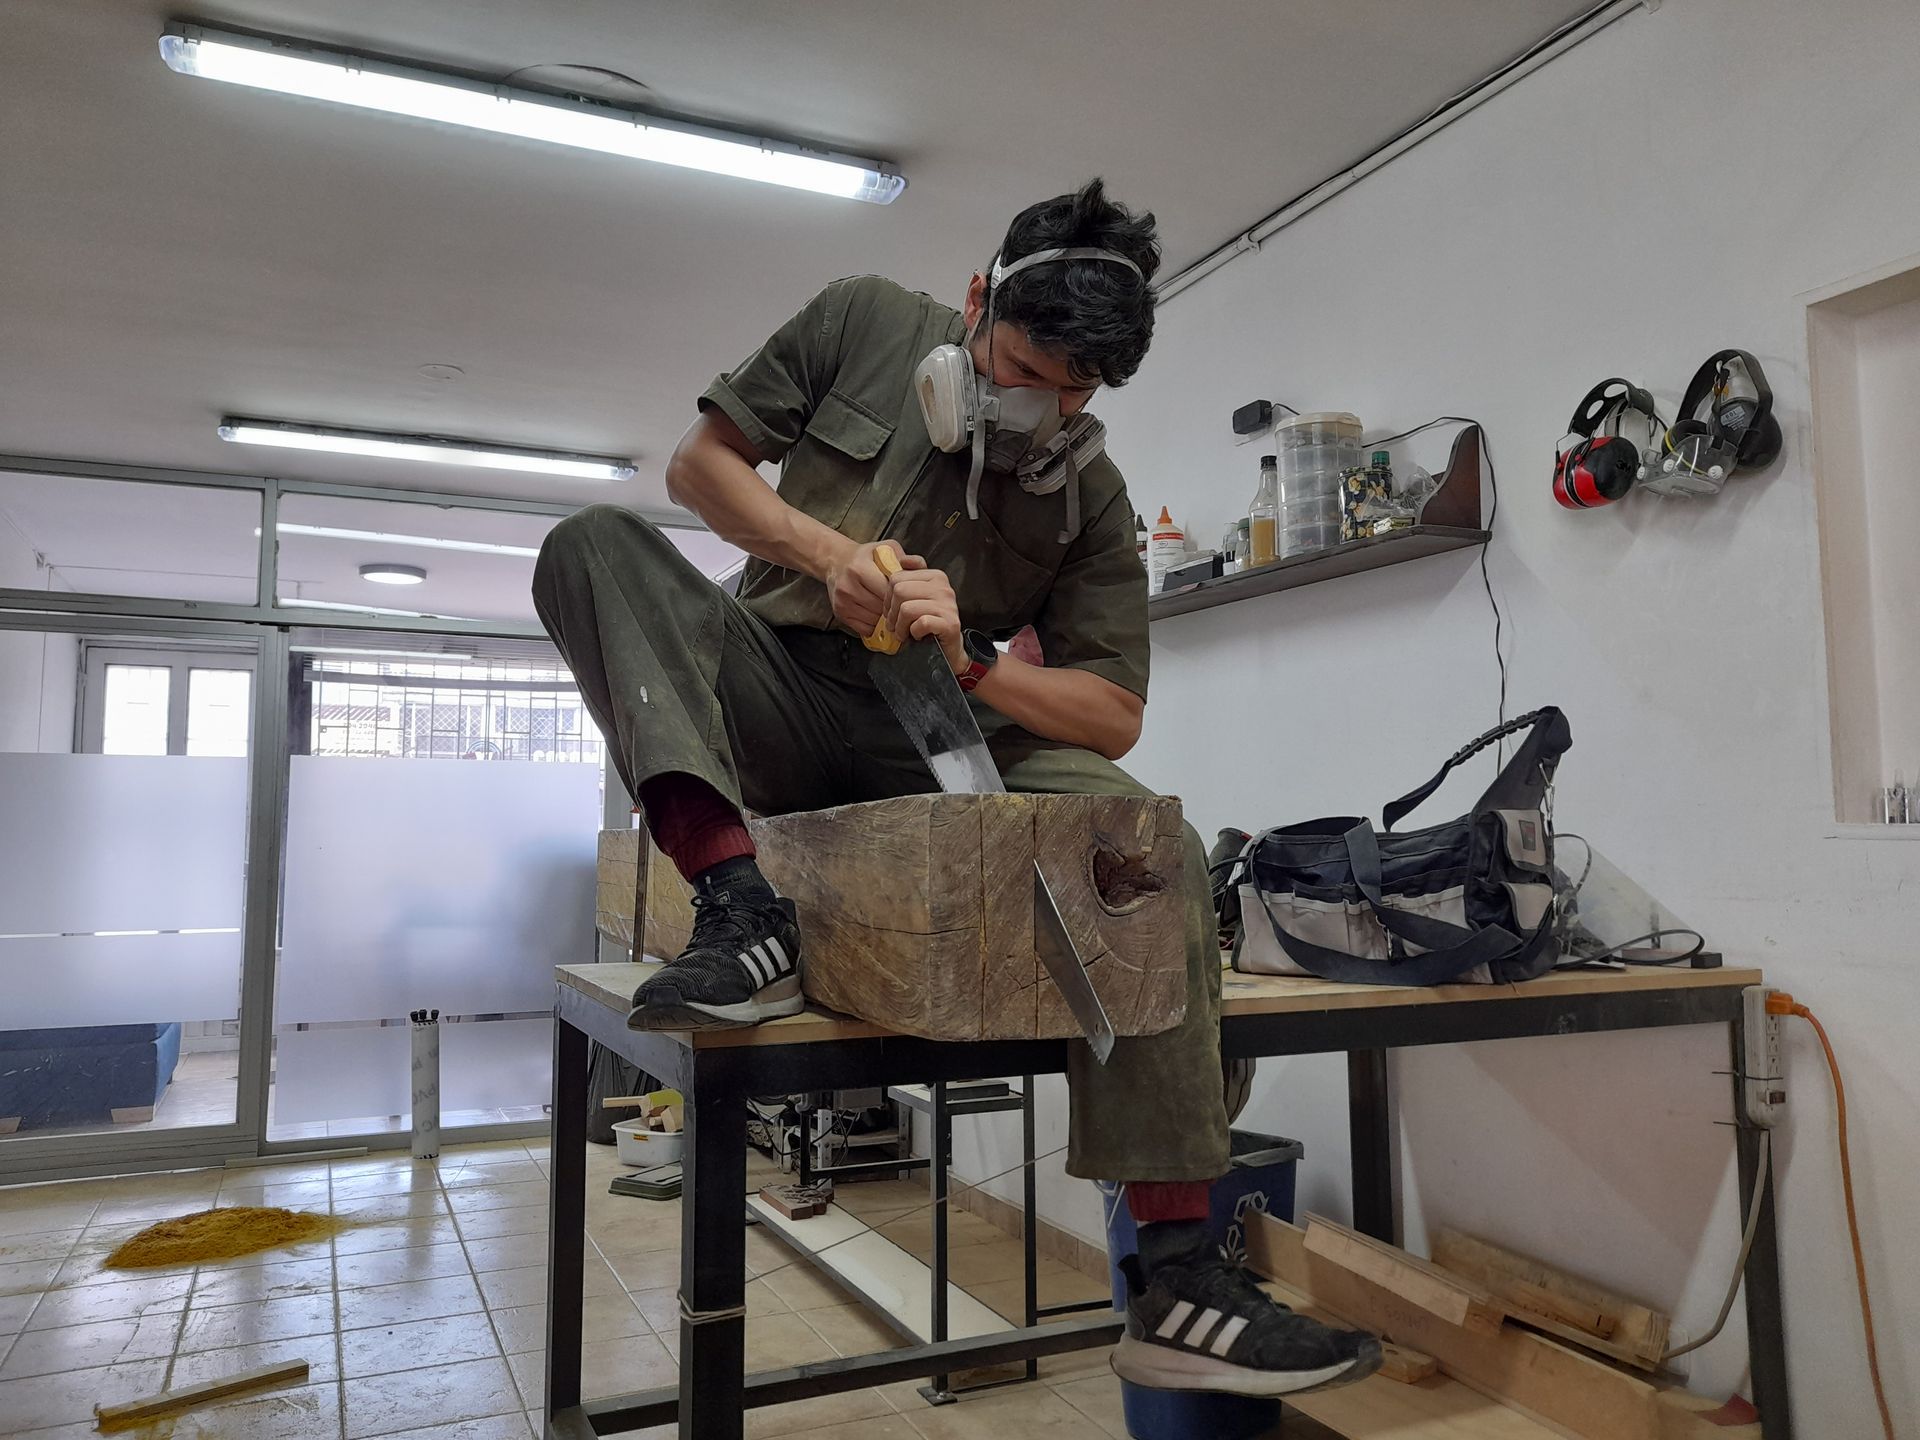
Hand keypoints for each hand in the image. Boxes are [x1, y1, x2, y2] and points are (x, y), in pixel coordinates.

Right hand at [823, 537, 900, 637]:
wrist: (838, 562)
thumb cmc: (865, 557)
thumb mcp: (886, 549)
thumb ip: (906, 558)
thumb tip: (919, 567)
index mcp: (859, 568)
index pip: (887, 592)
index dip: (899, 596)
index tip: (905, 594)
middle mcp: (848, 586)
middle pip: (881, 608)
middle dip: (894, 608)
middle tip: (899, 603)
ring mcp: (843, 602)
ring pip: (874, 620)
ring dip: (886, 618)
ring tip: (889, 608)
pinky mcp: (840, 614)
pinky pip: (865, 628)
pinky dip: (875, 625)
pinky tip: (877, 613)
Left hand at [882, 552, 965, 673]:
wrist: (949, 650)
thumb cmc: (930, 623)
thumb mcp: (919, 597)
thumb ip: (911, 577)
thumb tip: (902, 559)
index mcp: (935, 576)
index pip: (897, 577)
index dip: (888, 597)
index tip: (891, 610)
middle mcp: (944, 587)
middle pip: (899, 591)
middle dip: (891, 612)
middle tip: (894, 624)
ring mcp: (948, 605)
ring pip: (907, 608)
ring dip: (900, 626)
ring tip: (903, 632)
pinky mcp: (950, 623)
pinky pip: (920, 623)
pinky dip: (914, 633)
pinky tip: (918, 636)